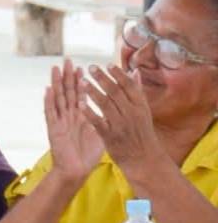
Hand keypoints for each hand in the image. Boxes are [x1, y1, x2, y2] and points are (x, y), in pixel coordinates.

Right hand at [40, 59, 109, 185]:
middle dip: (67, 76)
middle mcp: (68, 117)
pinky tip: (48, 90)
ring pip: (58, 99)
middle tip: (67, 60)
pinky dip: (49, 102)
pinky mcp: (54, 130)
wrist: (76, 171)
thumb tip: (116, 105)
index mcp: (80, 117)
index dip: (81, 81)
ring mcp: (60, 123)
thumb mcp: (102, 130)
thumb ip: (105, 116)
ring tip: (55, 69)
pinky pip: (51, 114)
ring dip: (56, 83)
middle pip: (67, 92)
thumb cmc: (88, 155)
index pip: (80, 95)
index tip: (83, 67)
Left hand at [93, 57, 174, 190]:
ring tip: (82, 82)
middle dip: (102, 78)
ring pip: (106, 104)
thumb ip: (137, 92)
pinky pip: (98, 121)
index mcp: (140, 105)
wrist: (143, 158)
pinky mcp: (110, 136)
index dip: (117, 74)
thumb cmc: (141, 133)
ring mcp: (121, 124)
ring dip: (93, 92)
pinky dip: (89, 112)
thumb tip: (134, 71)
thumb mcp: (143, 111)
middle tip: (90, 67)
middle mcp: (131, 112)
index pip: (128, 85)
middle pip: (115, 91)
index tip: (107, 64)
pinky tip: (79, 104)